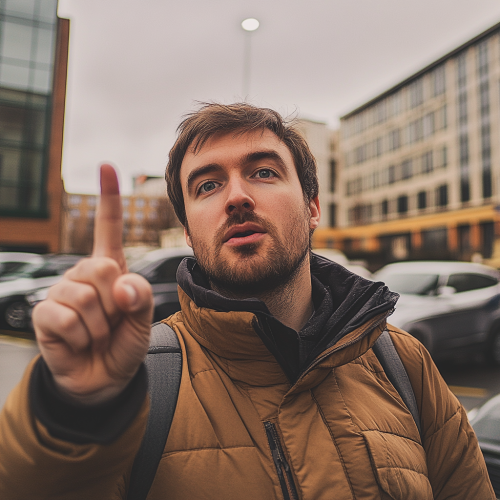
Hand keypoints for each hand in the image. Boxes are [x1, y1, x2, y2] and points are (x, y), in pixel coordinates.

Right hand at [33, 165, 153, 403]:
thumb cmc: (123, 343)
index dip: (108, 198)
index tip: (106, 166)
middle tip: (112, 321)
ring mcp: (61, 292)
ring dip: (98, 325)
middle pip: (102, 267)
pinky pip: (64, 317)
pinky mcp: (44, 314)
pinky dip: (80, 337)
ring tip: (96, 334)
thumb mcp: (142, 320)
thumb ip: (140, 297)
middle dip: (114, 303)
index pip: (108, 228)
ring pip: (84, 296)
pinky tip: (78, 342)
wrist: (104, 379)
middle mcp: (83, 274)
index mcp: (111, 269)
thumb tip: (120, 285)